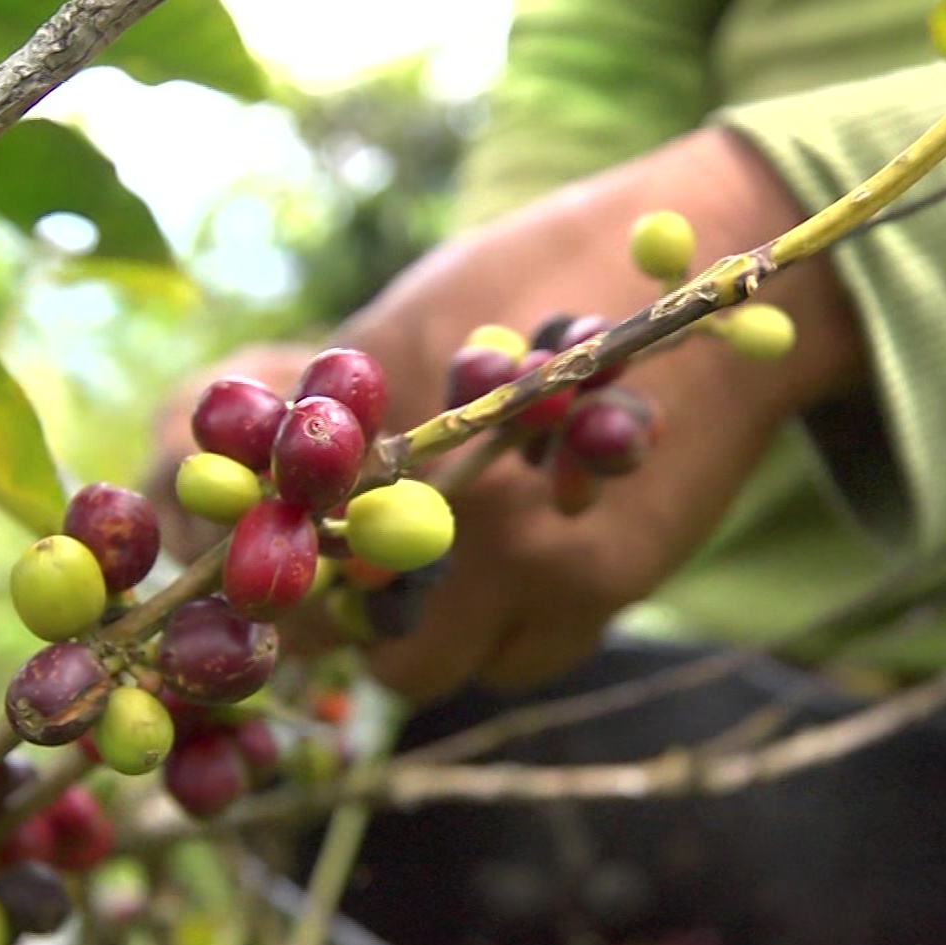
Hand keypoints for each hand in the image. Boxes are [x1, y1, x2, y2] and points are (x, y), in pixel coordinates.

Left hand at [148, 128, 863, 703]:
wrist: (712, 278)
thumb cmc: (542, 275)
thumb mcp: (415, 319)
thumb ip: (334, 413)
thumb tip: (233, 479)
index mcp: (408, 450)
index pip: (309, 575)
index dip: (284, 602)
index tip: (278, 596)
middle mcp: (475, 526)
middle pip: (378, 654)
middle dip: (356, 634)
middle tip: (352, 594)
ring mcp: (551, 569)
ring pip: (447, 669)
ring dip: (429, 638)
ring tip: (434, 577)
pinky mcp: (611, 588)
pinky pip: (521, 661)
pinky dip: (504, 633)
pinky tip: (511, 572)